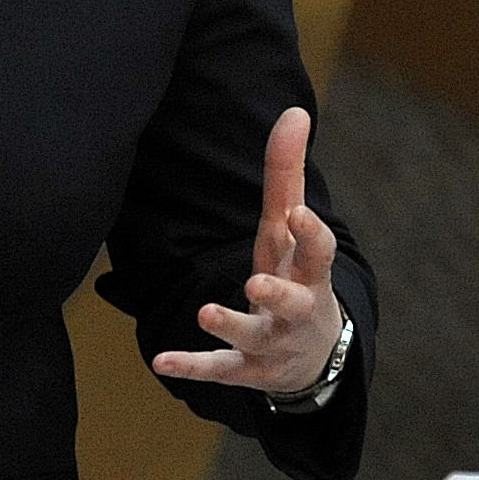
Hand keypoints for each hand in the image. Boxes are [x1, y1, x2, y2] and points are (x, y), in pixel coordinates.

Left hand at [152, 106, 344, 395]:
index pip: (319, 252)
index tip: (298, 214)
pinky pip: (220, 368)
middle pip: (294, 302)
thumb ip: (287, 173)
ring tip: (204, 311)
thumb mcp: (290, 230)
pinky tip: (160, 361)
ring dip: (230, 325)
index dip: (310, 234)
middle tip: (257, 279)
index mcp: (309, 272)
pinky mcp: (245, 368)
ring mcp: (272, 342)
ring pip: (254, 337)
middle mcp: (295, 309)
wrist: (312, 356)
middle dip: (279, 292)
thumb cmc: (296, 274)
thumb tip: (295, 110)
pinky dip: (192, 365)